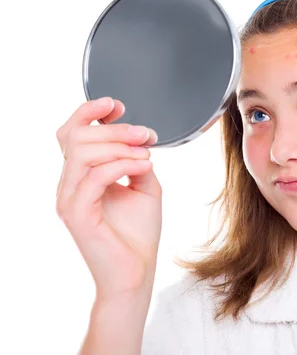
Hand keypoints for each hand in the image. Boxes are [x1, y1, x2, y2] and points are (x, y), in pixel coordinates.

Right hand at [56, 97, 161, 299]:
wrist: (136, 271)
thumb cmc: (138, 234)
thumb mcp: (144, 186)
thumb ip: (137, 161)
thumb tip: (140, 140)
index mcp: (82, 176)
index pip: (71, 133)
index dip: (89, 112)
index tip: (117, 105)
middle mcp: (70, 185)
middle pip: (78, 136)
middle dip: (116, 128)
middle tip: (146, 134)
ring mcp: (70, 199)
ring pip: (83, 152)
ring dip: (120, 146)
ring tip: (147, 154)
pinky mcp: (77, 214)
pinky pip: (94, 177)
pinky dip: (123, 165)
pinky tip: (144, 167)